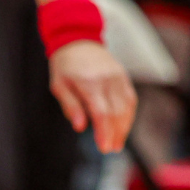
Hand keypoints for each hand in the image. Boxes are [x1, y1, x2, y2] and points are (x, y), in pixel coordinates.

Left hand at [49, 39, 135, 153]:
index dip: (105, 132)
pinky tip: (123, 127)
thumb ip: (71, 107)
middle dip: (116, 134)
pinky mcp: (123, 77)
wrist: (79, 40)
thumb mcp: (59, 86)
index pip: (101, 112)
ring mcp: (118, 77)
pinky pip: (130, 98)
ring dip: (124, 127)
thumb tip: (80, 127)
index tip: (104, 148)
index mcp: (89, 83)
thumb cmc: (65, 66)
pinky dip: (129, 115)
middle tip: (111, 149)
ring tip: (117, 143)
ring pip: (128, 106)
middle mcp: (107, 80)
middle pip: (117, 112)